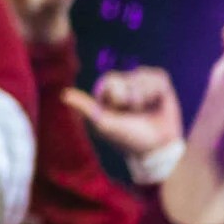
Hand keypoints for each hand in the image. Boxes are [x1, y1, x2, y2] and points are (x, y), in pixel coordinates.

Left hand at [65, 66, 183, 158]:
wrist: (159, 147)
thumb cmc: (129, 138)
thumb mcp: (105, 124)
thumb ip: (86, 107)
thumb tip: (63, 94)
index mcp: (106, 93)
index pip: (110, 80)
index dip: (118, 95)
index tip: (119, 111)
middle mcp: (122, 86)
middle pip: (126, 77)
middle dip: (132, 96)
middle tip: (134, 112)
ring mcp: (140, 84)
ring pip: (142, 76)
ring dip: (146, 96)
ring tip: (146, 110)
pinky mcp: (159, 84)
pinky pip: (158, 76)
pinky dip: (158, 91)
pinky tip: (157, 103)